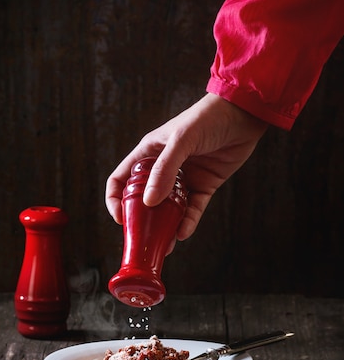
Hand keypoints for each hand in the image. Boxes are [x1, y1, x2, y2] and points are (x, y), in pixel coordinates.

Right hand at [105, 93, 267, 248]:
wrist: (243, 114)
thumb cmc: (207, 118)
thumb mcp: (181, 140)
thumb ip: (164, 170)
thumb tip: (148, 202)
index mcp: (149, 152)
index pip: (121, 178)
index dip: (115, 199)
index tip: (120, 218)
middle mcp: (163, 167)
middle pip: (144, 199)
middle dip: (141, 219)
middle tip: (142, 237)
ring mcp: (184, 178)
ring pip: (168, 208)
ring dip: (165, 226)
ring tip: (164, 245)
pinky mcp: (205, 186)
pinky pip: (192, 209)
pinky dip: (188, 222)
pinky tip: (183, 233)